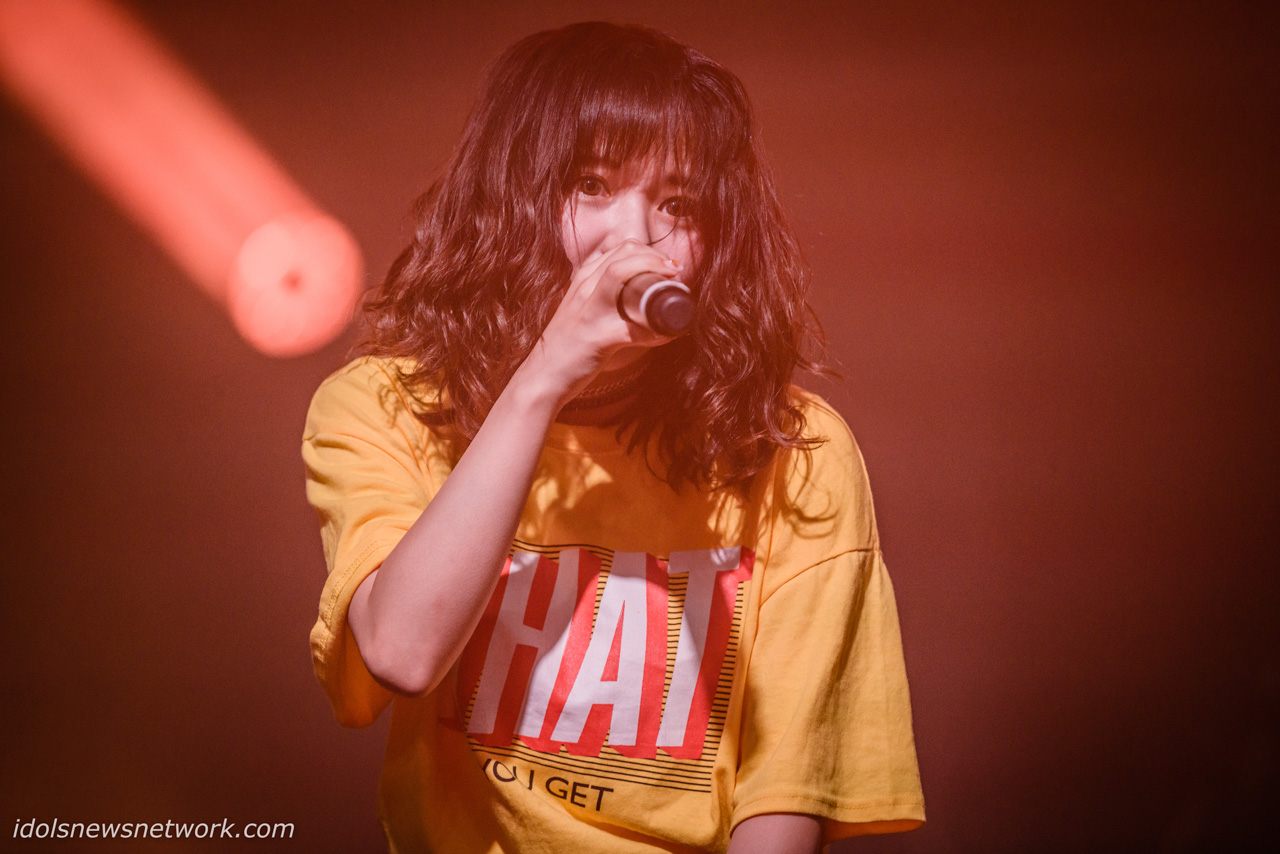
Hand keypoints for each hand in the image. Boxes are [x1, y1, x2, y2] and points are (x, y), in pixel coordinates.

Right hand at [520, 238, 685, 406]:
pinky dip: (656, 331)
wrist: (542, 377)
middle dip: (657, 257)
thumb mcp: (580, 310)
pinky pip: (633, 328)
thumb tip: (634, 300)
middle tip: (675, 274)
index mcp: (582, 280)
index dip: (648, 250)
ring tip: (674, 287)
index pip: (618, 247)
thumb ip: (600, 299)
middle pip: (624, 253)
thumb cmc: (567, 347)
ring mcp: (589, 311)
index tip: (665, 264)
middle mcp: (584, 289)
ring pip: (621, 274)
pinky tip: (668, 335)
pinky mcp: (597, 338)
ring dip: (654, 273)